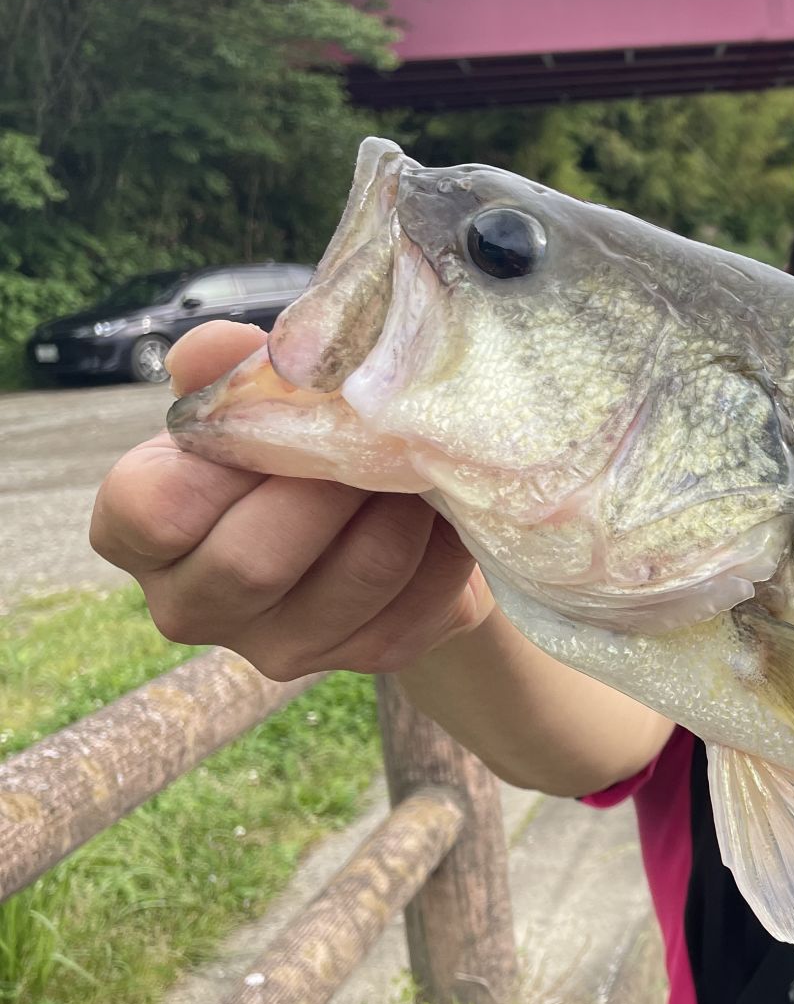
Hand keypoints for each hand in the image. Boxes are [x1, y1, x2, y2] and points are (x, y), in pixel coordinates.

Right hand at [89, 320, 490, 680]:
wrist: (380, 520)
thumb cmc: (292, 450)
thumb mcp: (255, 402)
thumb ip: (229, 372)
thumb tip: (227, 347)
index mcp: (138, 534)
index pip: (153, 512)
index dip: (226, 461)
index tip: (282, 420)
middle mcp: (193, 604)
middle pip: (253, 562)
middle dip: (329, 486)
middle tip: (376, 435)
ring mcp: (279, 646)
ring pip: (356, 577)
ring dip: (401, 509)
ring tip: (417, 462)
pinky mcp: (365, 656)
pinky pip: (418, 598)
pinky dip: (444, 543)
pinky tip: (444, 508)